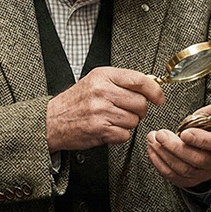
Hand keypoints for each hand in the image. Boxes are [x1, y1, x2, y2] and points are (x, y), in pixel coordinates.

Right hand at [47, 67, 163, 151]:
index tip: (159, 98)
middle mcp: (102, 91)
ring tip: (113, 119)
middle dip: (139, 110)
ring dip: (128, 123)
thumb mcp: (95, 81)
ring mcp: (101, 111)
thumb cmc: (75, 102)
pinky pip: (125, 134)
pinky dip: (119, 135)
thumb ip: (120, 82)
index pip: (139, 80)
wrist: (52, 120)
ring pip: (134, 120)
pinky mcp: (100, 129)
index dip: (155, 90)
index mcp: (103, 76)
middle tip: (130, 111)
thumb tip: (149, 84)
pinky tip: (108, 129)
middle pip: (140, 103)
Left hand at [146, 101, 210, 188]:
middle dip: (174, 147)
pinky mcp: (189, 181)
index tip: (183, 133)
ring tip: (152, 139)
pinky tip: (152, 150)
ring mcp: (203, 174)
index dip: (200, 140)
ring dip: (164, 154)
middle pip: (196, 159)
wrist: (204, 145)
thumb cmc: (208, 128)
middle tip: (159, 134)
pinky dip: (159, 163)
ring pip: (183, 169)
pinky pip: (172, 176)